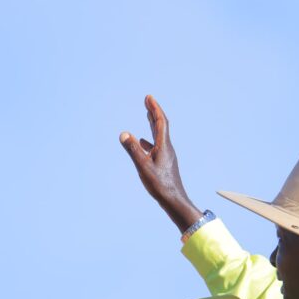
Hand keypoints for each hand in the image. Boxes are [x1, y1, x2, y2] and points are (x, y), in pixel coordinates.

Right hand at [120, 95, 201, 232]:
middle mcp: (167, 149)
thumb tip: (123, 134)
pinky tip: (143, 143)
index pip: (160, 122)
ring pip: (159, 136)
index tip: (148, 98)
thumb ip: (133, 150)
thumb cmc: (160, 185)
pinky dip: (150, 140)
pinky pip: (157, 147)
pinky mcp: (165, 164)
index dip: (154, 108)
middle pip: (161, 126)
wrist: (174, 201)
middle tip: (148, 101)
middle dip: (154, 112)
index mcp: (164, 146)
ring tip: (147, 115)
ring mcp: (166, 156)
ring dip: (153, 124)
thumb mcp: (143, 166)